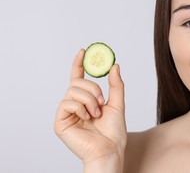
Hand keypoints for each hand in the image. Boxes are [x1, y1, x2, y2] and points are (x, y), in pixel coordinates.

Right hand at [54, 49, 126, 164]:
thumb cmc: (113, 132)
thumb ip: (116, 85)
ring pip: (73, 90)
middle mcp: (75, 105)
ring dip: (89, 100)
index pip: (79, 77)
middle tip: (102, 101)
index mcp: (86, 100)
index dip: (79, 63)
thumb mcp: (117, 103)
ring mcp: (67, 113)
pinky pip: (67, 103)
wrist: (110, 150)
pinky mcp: (60, 122)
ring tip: (96, 114)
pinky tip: (87, 118)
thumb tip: (114, 66)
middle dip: (92, 88)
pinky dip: (80, 108)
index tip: (83, 50)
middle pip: (77, 82)